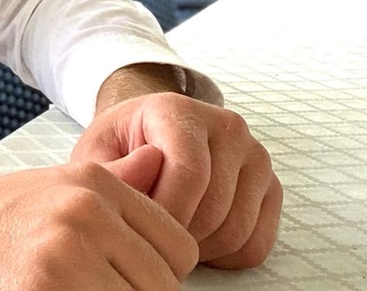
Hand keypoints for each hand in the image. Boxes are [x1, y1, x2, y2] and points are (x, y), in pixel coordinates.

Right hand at [0, 146, 197, 289]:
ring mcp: (64, 258)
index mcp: (91, 184)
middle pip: (161, 286)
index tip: (117, 275)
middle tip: (82, 285)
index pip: (177, 248)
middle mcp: (84, 213)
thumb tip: (159, 159)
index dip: (154, 273)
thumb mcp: (50, 187)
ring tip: (65, 290)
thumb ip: (114, 182)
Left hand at [73, 91, 281, 268]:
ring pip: (237, 231)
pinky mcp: (269, 188)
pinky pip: (255, 244)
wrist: (146, 136)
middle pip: (214, 208)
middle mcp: (227, 128)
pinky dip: (224, 256)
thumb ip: (110, 170)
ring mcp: (254, 157)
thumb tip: (142, 176)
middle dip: (178, 234)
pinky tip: (196, 239)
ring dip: (200, 248)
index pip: (189, 173)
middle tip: (150, 235)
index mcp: (181, 111)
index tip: (141, 227)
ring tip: (168, 235)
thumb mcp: (96, 153)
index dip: (166, 213)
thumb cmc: (121, 147)